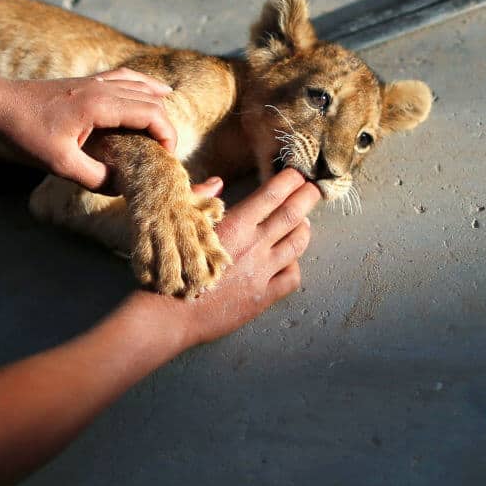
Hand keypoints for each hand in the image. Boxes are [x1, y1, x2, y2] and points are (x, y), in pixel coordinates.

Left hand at [0, 68, 177, 191]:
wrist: (0, 105)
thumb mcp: (60, 164)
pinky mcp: (88, 82)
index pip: (150, 114)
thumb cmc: (25, 133)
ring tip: (167, 131)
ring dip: (157, 107)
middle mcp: (102, 87)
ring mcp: (95, 81)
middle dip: (165, 127)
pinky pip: (126, 77)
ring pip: (140, 87)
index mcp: (99, 105)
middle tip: (164, 154)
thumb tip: (120, 185)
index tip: (166, 158)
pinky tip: (158, 89)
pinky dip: (145, 85)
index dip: (167, 135)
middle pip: (150, 101)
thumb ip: (94, 177)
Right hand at [124, 169, 319, 351]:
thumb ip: (200, 199)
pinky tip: (289, 260)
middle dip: (308, 197)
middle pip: (293, 214)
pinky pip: (292, 277)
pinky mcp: (263, 296)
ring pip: (297, 244)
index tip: (297, 173)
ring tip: (304, 222)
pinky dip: (295, 265)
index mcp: (235, 224)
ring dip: (304, 229)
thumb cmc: (171, 265)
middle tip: (314, 189)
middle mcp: (254, 245)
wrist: (170, 312)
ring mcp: (262, 272)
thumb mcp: (181, 223)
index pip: (272, 194)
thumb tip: (218, 183)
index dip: (290, 180)